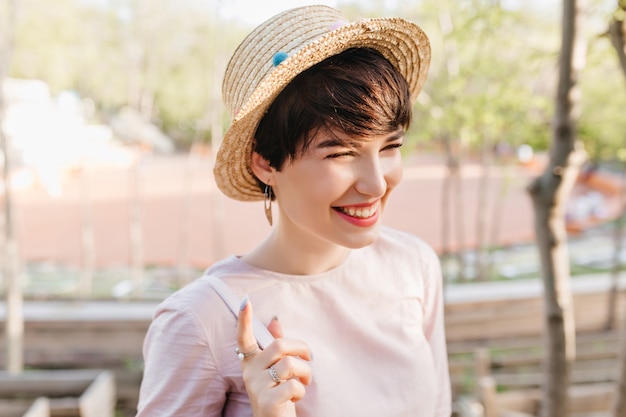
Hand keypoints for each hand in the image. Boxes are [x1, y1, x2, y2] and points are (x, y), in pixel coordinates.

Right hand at [237, 297, 311, 416]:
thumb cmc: (277, 393)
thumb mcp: (276, 369)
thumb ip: (275, 346)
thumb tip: (275, 319)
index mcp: (250, 362)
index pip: (244, 338)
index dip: (244, 320)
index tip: (245, 301)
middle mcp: (249, 373)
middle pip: (279, 346)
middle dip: (301, 349)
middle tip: (309, 358)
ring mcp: (257, 387)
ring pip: (289, 364)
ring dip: (305, 372)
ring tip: (304, 381)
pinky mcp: (267, 401)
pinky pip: (293, 385)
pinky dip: (302, 390)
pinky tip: (296, 397)